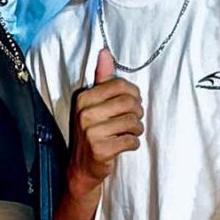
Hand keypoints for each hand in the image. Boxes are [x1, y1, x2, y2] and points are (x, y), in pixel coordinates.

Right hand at [67, 50, 143, 189]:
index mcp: (83, 98)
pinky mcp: (100, 150)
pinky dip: (133, 143)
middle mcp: (84, 113)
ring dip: (137, 129)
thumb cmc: (92, 131)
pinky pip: (131, 141)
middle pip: (129, 103)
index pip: (120, 86)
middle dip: (137, 113)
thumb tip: (105, 52)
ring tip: (129, 133)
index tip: (133, 104)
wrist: (81, 167)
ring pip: (132, 122)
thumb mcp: (93, 104)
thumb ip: (101, 79)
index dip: (133, 95)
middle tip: (134, 120)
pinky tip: (125, 145)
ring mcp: (91, 132)